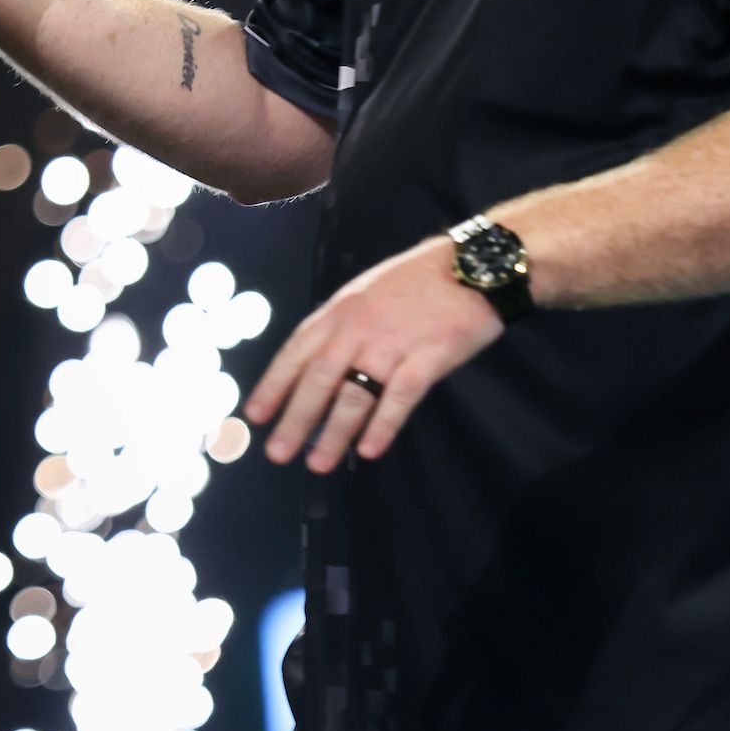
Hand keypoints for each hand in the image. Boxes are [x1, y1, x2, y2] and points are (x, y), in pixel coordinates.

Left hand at [241, 238, 506, 469]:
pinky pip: (400, 397)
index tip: (255, 415)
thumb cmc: (418, 281)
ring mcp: (393, 342)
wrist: (474, 266)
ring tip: (317, 464)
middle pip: (318, 379)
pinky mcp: (429, 356)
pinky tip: (369, 450)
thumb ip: (342, 326)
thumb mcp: (366, 292)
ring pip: (354, 394)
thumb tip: (316, 366)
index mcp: (339, 310)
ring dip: (334, 433)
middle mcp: (358, 327)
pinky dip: (383, 425)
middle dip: (295, 419)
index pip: (296, 351)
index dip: (274, 385)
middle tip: (277, 453)